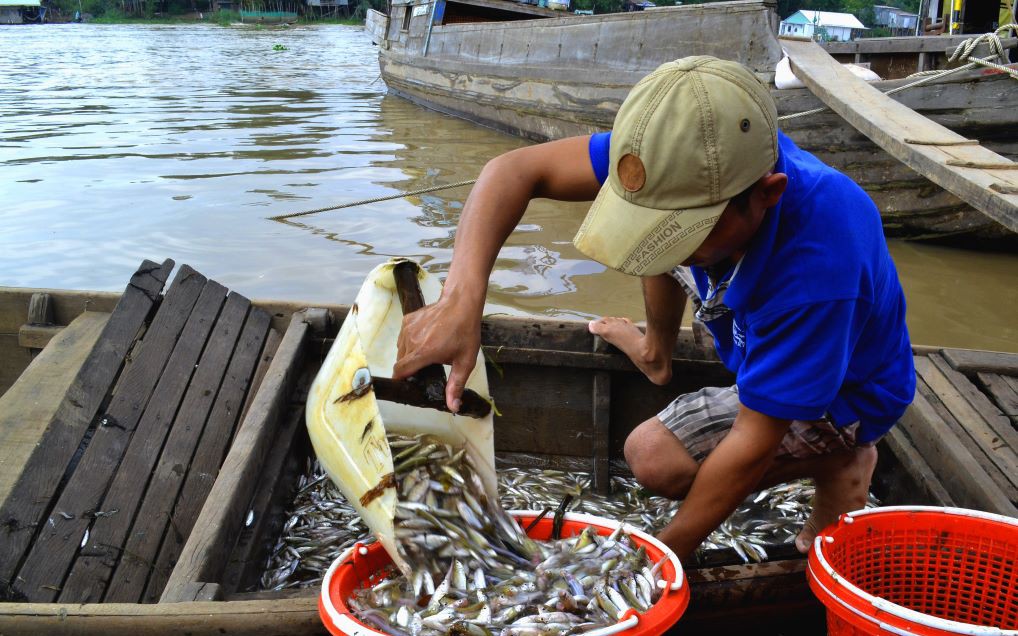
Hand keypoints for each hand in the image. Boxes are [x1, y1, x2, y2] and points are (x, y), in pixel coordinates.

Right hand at [392, 296, 480, 412]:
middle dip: (409, 369)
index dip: (401, 381)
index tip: (408, 384)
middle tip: (425, 368)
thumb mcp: (465, 361)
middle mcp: (411, 341)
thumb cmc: (465, 331)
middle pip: (401, 363)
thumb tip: (453, 407)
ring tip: (427, 353)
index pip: (400, 372)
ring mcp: (407, 329)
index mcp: (424, 353)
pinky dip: (410, 342)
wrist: (461, 303)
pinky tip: (425, 340)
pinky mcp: (407, 320)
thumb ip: (456, 385)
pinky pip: (403, 338)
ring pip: (401, 350)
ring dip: (409, 355)